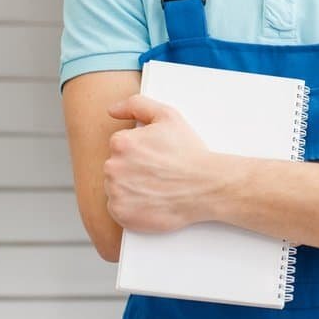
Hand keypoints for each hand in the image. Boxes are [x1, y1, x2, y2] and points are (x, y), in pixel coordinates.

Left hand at [103, 94, 220, 232]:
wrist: (205, 186)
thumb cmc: (189, 153)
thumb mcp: (167, 116)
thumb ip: (136, 105)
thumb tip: (112, 110)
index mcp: (121, 142)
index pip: (120, 146)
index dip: (140, 150)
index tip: (155, 157)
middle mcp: (113, 167)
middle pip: (116, 166)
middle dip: (133, 169)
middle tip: (158, 173)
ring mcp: (116, 192)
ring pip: (116, 187)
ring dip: (131, 188)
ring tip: (156, 187)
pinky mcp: (121, 213)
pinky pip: (118, 209)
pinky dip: (131, 207)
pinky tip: (151, 200)